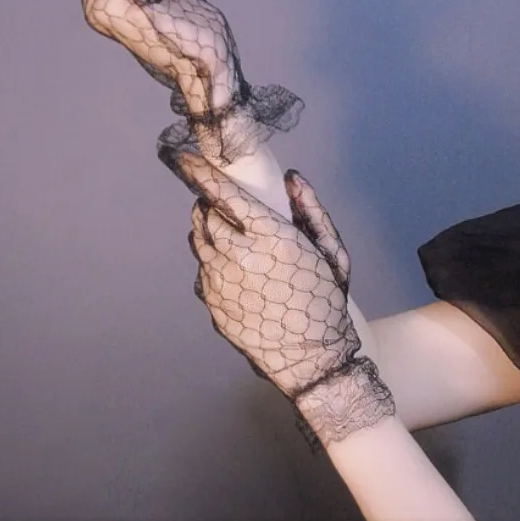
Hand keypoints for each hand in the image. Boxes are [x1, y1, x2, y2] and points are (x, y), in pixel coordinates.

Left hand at [174, 151, 393, 445]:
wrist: (312, 362)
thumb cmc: (326, 302)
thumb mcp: (333, 254)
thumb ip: (312, 210)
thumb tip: (292, 178)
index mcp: (272, 239)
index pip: (226, 196)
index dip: (203, 173)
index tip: (186, 158)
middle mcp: (240, 257)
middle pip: (207, 215)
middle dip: (213, 204)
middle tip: (228, 207)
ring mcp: (220, 283)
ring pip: (200, 240)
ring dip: (208, 229)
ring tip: (231, 235)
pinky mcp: (212, 303)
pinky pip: (202, 269)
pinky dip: (212, 260)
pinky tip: (236, 271)